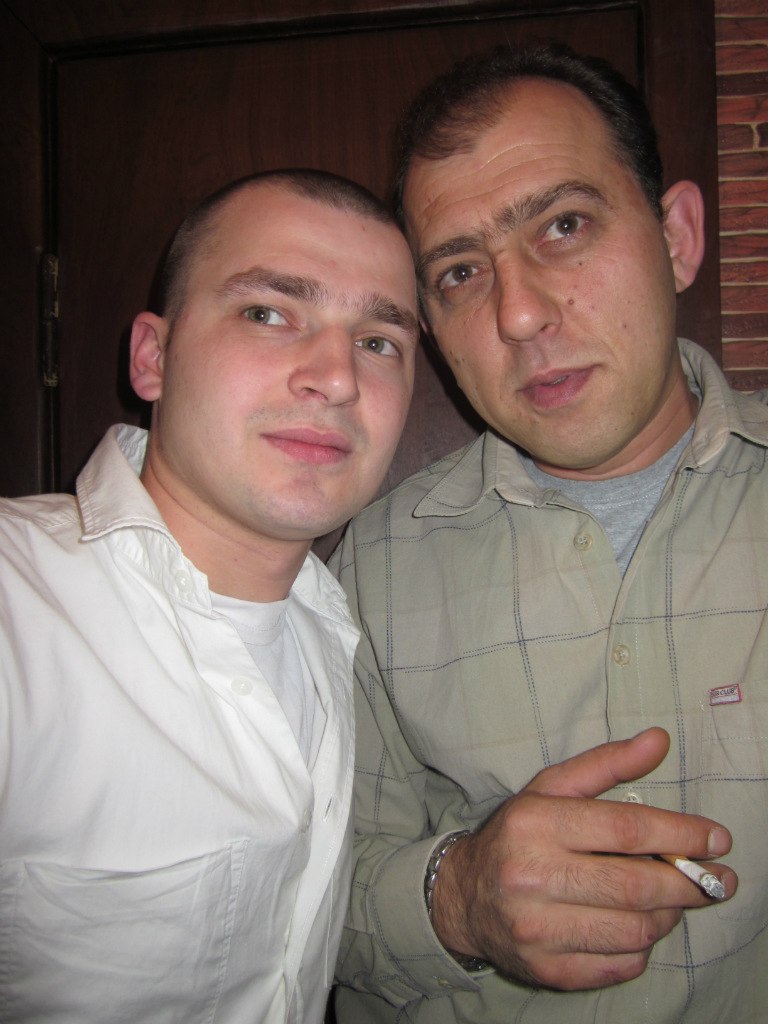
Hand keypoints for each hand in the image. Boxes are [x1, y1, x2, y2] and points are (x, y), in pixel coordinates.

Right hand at [430, 728, 735, 989]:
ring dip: (668, 915)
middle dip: (687, 882)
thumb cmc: (517, 835)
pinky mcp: (547, 971)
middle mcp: (532, 876)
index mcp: (535, 823)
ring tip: (671, 899)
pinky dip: (642, 946)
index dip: (680, 834)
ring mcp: (538, 929)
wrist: (464, 896)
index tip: (716, 838)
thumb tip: (659, 740)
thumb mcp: (551, 788)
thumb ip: (606, 763)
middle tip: (715, 878)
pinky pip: (619, 964)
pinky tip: (638, 925)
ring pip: (634, 930)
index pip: (624, 829)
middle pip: (635, 886)